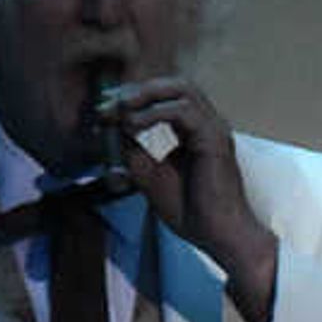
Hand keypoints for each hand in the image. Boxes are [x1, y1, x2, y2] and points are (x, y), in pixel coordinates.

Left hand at [102, 73, 276, 321]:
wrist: (218, 236)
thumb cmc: (191, 212)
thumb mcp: (150, 178)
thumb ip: (134, 154)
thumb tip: (113, 131)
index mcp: (194, 131)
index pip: (165, 98)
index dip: (133, 99)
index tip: (104, 110)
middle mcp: (207, 124)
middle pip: (174, 85)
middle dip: (138, 90)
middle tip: (109, 103)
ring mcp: (214, 128)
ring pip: (182, 89)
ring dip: (146, 94)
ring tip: (119, 108)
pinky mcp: (215, 139)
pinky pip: (184, 110)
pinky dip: (155, 113)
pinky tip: (133, 125)